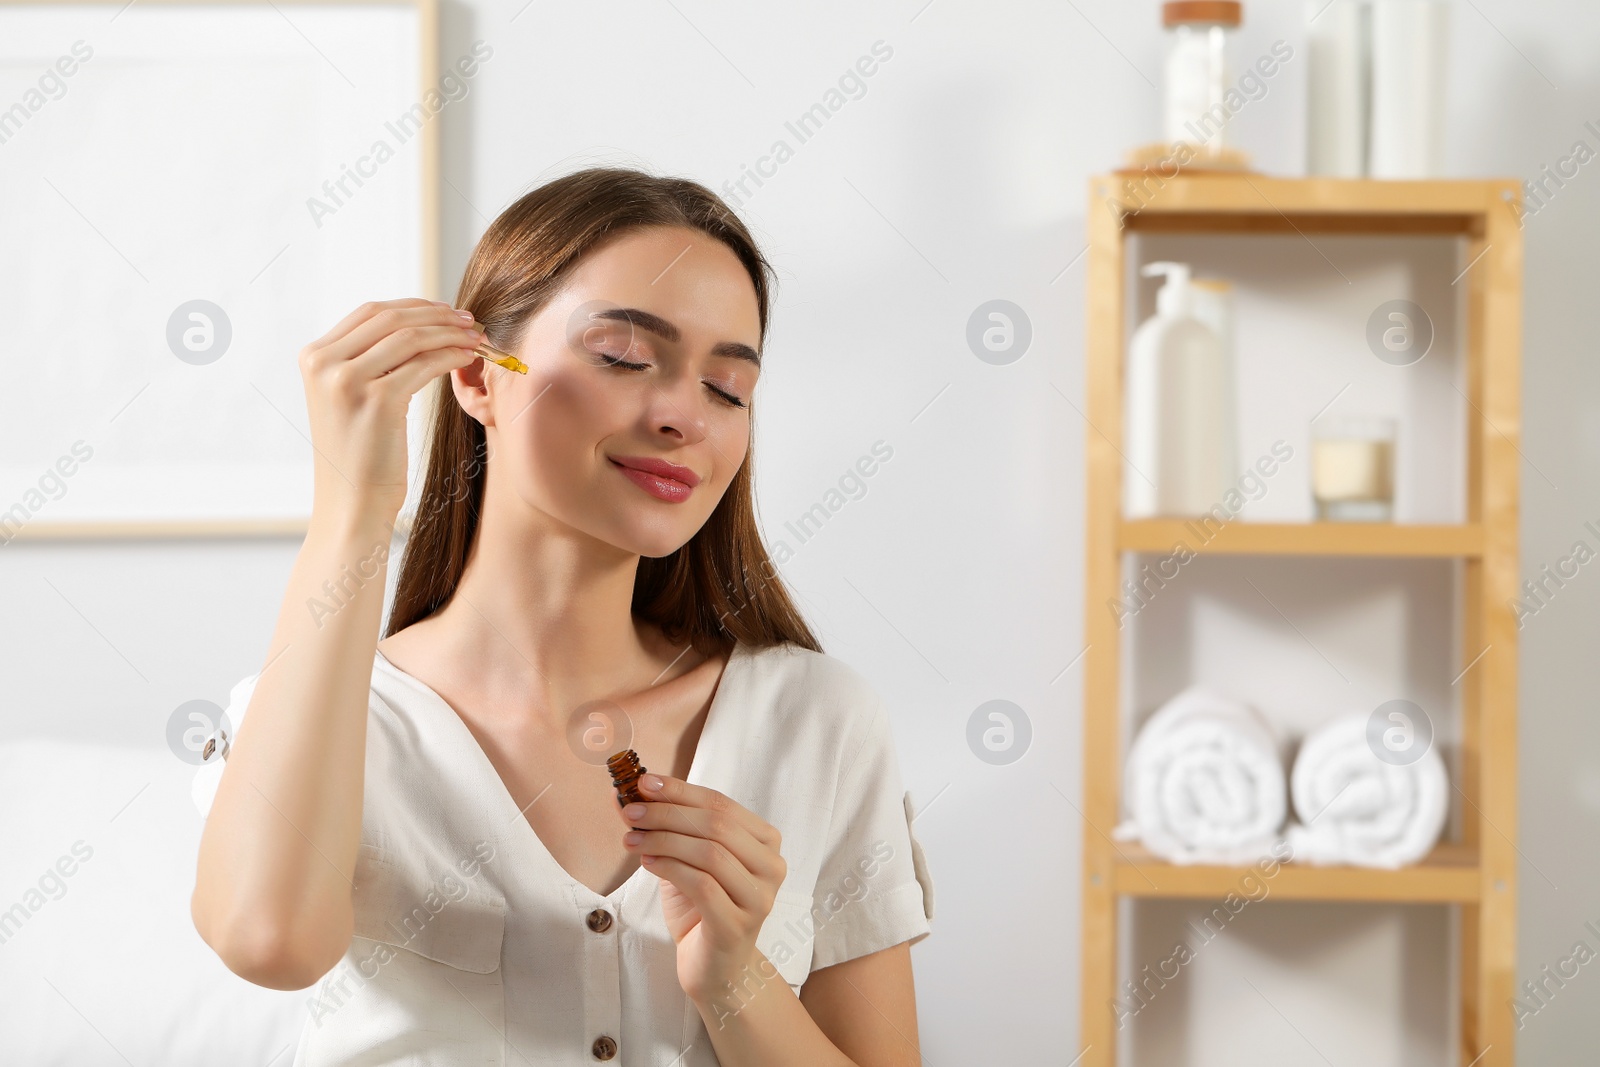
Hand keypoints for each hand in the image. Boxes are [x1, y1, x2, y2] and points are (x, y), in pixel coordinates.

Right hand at [298, 298, 487, 521]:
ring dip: (449, 333)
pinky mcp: (376, 400)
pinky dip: (450, 356)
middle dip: (437, 315)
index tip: (447, 310)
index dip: (414, 306)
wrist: (351, 504)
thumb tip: (414, 325)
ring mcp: (347, 380)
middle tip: (470, 320)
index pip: (370, 311)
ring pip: (410, 337)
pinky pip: (423, 364)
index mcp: (313, 356)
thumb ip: (366, 360)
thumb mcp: (350, 398)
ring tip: (475, 337)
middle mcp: (323, 363)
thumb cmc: (360, 455)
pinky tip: (467, 358)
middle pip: (391, 318)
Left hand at [620, 773, 787, 1002]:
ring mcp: (760, 899)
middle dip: (667, 814)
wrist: (714, 967)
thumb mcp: (686, 858)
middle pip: (717, 826)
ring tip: (631, 840)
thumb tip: (627, 793)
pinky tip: (646, 863)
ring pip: (710, 853)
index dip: (681, 790)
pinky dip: (669, 868)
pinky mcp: (738, 926)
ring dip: (663, 840)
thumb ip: (667, 826)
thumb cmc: (701, 907)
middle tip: (631, 812)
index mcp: (765, 842)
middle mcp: (772, 868)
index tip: (644, 782)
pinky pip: (702, 885)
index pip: (722, 804)